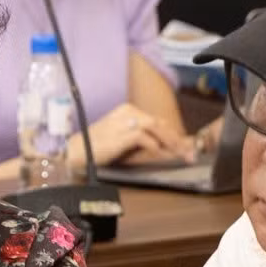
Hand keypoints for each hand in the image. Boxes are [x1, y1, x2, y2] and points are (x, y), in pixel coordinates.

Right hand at [71, 103, 188, 167]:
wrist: (75, 151)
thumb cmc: (94, 148)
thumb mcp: (120, 140)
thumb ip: (139, 140)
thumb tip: (161, 148)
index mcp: (127, 110)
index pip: (156, 120)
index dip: (172, 133)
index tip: (184, 146)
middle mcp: (128, 112)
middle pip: (160, 123)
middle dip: (177, 138)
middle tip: (190, 153)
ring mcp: (126, 121)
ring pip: (157, 128)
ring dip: (172, 142)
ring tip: (182, 154)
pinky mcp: (124, 133)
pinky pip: (147, 139)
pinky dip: (157, 147)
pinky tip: (163, 155)